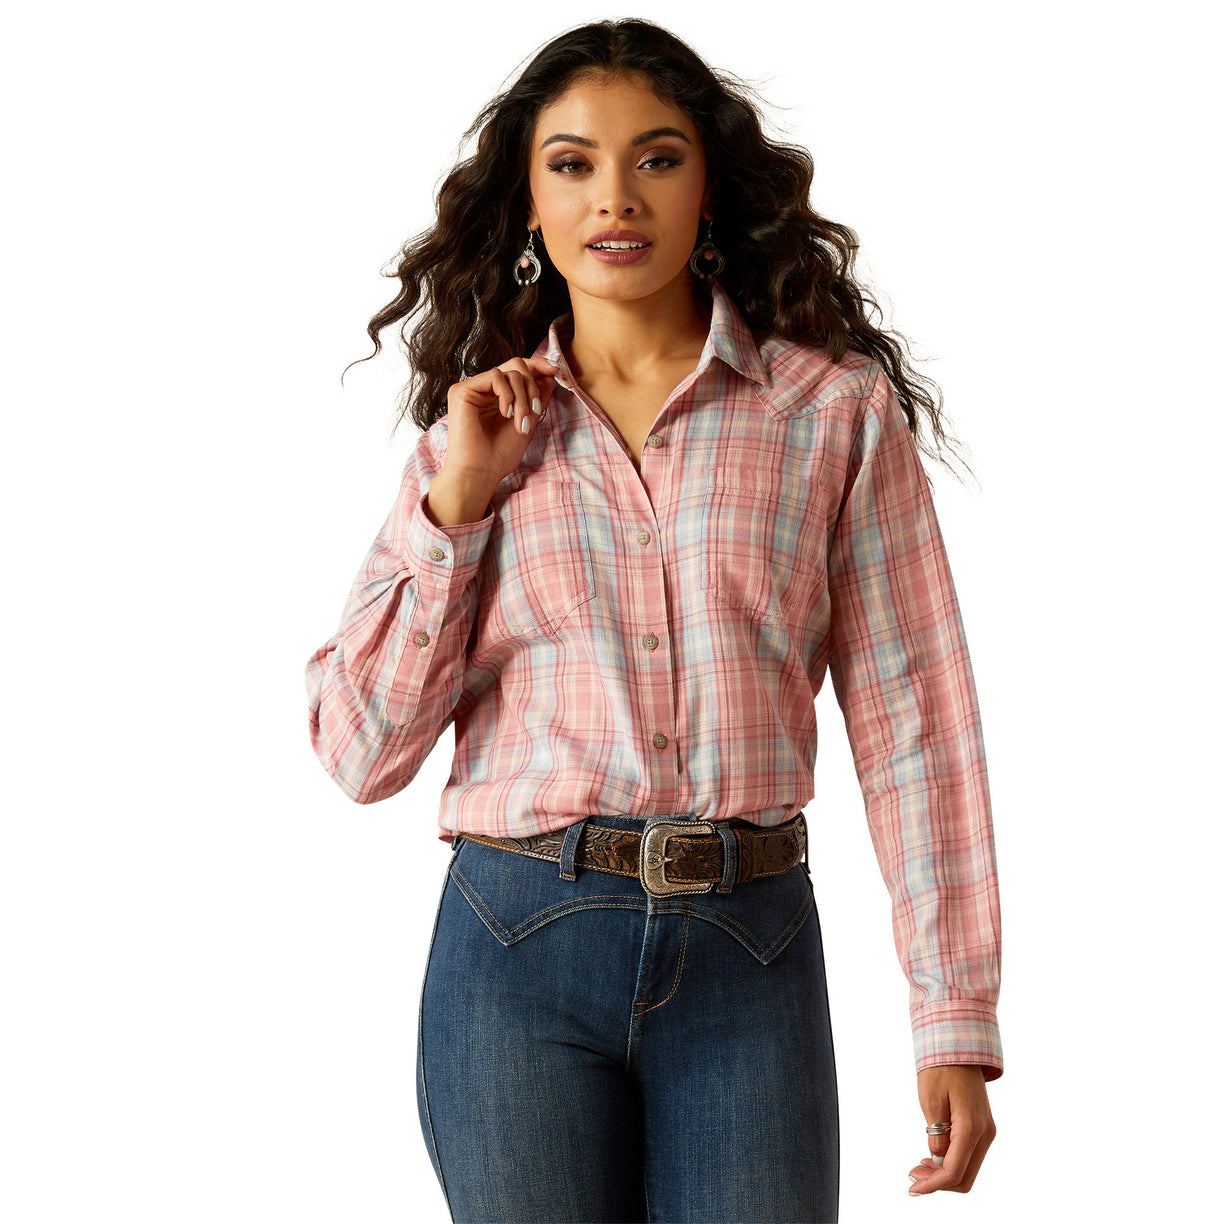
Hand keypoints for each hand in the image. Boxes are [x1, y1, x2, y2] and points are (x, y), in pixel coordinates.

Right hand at [442, 356, 559, 486]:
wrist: (481, 472)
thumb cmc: (500, 454)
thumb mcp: (529, 421)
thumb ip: (537, 398)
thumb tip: (550, 373)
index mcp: (497, 396)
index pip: (518, 370)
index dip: (538, 366)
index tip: (555, 371)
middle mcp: (484, 389)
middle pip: (516, 366)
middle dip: (532, 387)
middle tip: (535, 410)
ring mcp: (473, 389)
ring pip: (509, 373)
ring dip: (523, 397)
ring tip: (521, 422)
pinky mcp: (462, 390)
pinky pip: (495, 376)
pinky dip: (507, 394)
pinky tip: (506, 413)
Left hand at [907, 1065, 995, 1195]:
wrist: (958, 1048)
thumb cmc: (941, 1069)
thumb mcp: (930, 1100)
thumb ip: (936, 1134)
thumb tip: (938, 1161)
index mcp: (972, 1127)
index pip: (954, 1170)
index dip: (933, 1185)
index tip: (913, 1188)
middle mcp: (985, 1134)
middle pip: (964, 1177)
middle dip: (938, 1184)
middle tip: (913, 1177)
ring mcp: (986, 1132)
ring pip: (968, 1170)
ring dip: (944, 1176)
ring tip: (918, 1168)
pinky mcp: (982, 1129)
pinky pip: (969, 1156)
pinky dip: (951, 1164)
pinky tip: (932, 1159)